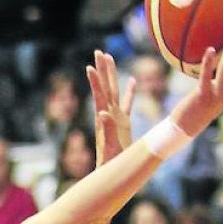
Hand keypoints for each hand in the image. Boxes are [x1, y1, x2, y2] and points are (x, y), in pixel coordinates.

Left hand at [87, 50, 135, 164]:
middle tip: (99, 52)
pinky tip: (132, 81)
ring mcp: (116, 118)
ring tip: (110, 58)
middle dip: (103, 70)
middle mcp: (109, 115)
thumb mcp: (109, 146)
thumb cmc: (111, 162)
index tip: (90, 66)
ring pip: (115, 91)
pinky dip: (130, 92)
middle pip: (106, 87)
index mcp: (105, 118)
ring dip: (112, 75)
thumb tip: (102, 113)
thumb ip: (106, 129)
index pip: (100, 95)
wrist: (111, 172)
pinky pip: (128, 103)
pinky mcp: (123, 123)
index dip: (96, 81)